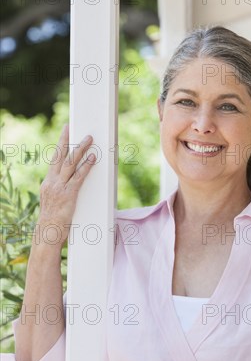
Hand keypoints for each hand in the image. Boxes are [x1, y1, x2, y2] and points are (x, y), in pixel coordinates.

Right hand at [37, 124, 95, 246]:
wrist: (47, 233)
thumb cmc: (52, 221)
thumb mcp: (52, 202)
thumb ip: (58, 191)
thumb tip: (65, 186)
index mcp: (47, 183)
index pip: (54, 159)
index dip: (60, 145)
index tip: (65, 133)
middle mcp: (52, 182)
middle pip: (60, 156)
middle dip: (66, 140)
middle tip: (72, 127)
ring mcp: (59, 187)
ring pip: (70, 163)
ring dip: (80, 150)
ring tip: (88, 139)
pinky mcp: (68, 194)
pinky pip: (79, 177)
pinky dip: (86, 166)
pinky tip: (93, 158)